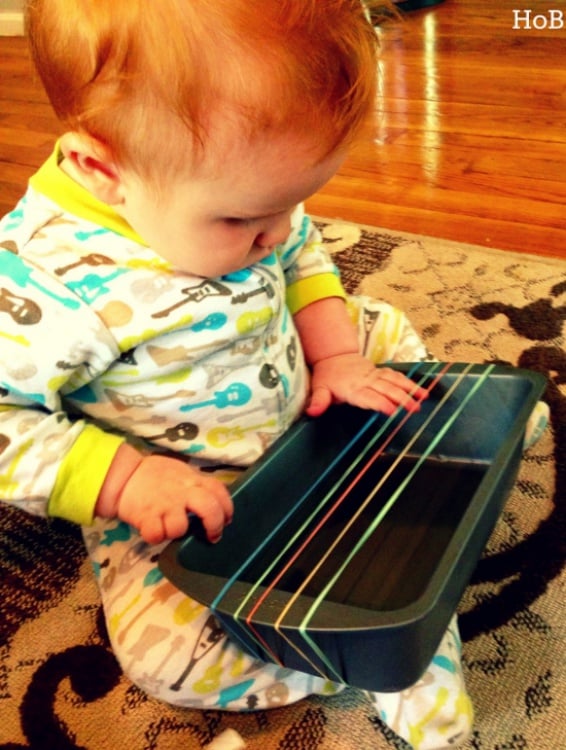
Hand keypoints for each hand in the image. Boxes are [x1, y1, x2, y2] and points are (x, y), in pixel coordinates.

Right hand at [114, 454, 232, 544]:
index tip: (227, 520)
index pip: (219, 491)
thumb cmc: (155, 475)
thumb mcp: (182, 473)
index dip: (228, 508)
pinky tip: (154, 531)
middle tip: (212, 536)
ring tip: (170, 528)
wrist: (124, 474)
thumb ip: (196, 485)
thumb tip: (214, 503)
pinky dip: (156, 537)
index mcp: (192, 480)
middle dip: (215, 525)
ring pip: (180, 528)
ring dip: (177, 533)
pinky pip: (156, 535)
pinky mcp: (146, 516)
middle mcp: (182, 492)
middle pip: (209, 509)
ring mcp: (164, 505)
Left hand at [305, 353, 426, 417]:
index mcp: (352, 388)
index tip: (392, 411)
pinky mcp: (379, 371)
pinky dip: (408, 382)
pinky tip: (419, 389)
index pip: (369, 397)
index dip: (381, 403)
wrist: (333, 355)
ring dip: (409, 389)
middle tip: (414, 409)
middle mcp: (366, 381)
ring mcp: (374, 375)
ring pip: (394, 381)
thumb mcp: (319, 389)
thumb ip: (318, 401)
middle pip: (386, 390)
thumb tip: (312, 412)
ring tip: (423, 398)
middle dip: (402, 399)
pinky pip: (395, 376)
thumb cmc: (327, 377)